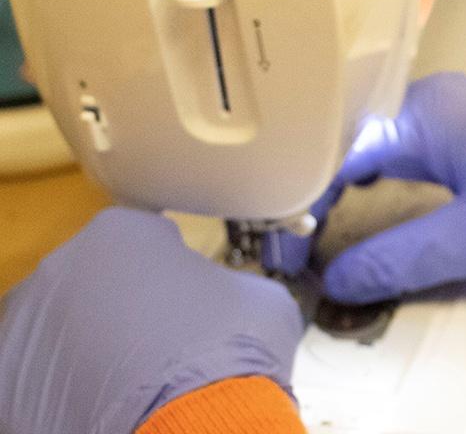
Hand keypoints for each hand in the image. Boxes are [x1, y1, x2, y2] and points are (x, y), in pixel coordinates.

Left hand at [0, 208, 303, 432]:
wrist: (202, 420)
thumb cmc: (232, 349)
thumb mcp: (259, 297)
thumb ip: (230, 282)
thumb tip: (231, 297)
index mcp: (121, 231)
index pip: (145, 237)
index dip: (173, 268)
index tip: (191, 295)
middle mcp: (63, 266)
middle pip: (97, 279)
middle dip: (126, 304)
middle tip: (165, 339)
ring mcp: (30, 323)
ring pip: (67, 326)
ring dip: (96, 343)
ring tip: (138, 377)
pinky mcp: (12, 378)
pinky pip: (49, 372)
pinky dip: (74, 383)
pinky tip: (112, 397)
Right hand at [274, 73, 465, 303]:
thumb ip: (398, 259)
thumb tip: (344, 275)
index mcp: (431, 113)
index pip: (339, 152)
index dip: (306, 201)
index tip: (292, 243)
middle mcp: (445, 103)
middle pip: (357, 148)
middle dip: (326, 197)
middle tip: (303, 247)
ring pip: (388, 155)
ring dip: (359, 195)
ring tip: (332, 238)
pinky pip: (420, 161)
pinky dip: (395, 192)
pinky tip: (382, 222)